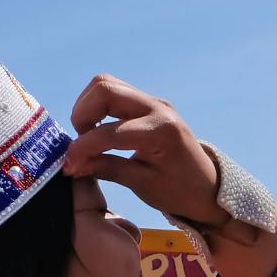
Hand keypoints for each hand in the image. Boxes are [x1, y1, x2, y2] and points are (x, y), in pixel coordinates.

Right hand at [63, 76, 224, 222]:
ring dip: (89, 108)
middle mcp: (158, 108)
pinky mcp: (149, 103)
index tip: (69, 165)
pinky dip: (99, 108)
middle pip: (104, 88)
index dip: (83, 148)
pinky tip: (99, 131)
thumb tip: (71, 164)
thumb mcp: (142, 185)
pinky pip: (116, 93)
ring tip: (89, 137)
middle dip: (82, 114)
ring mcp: (154, 102)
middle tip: (82, 143)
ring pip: (107, 85)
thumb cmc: (180, 191)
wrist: (208, 187)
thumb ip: (106, 168)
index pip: (109, 132)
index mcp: (161, 131)